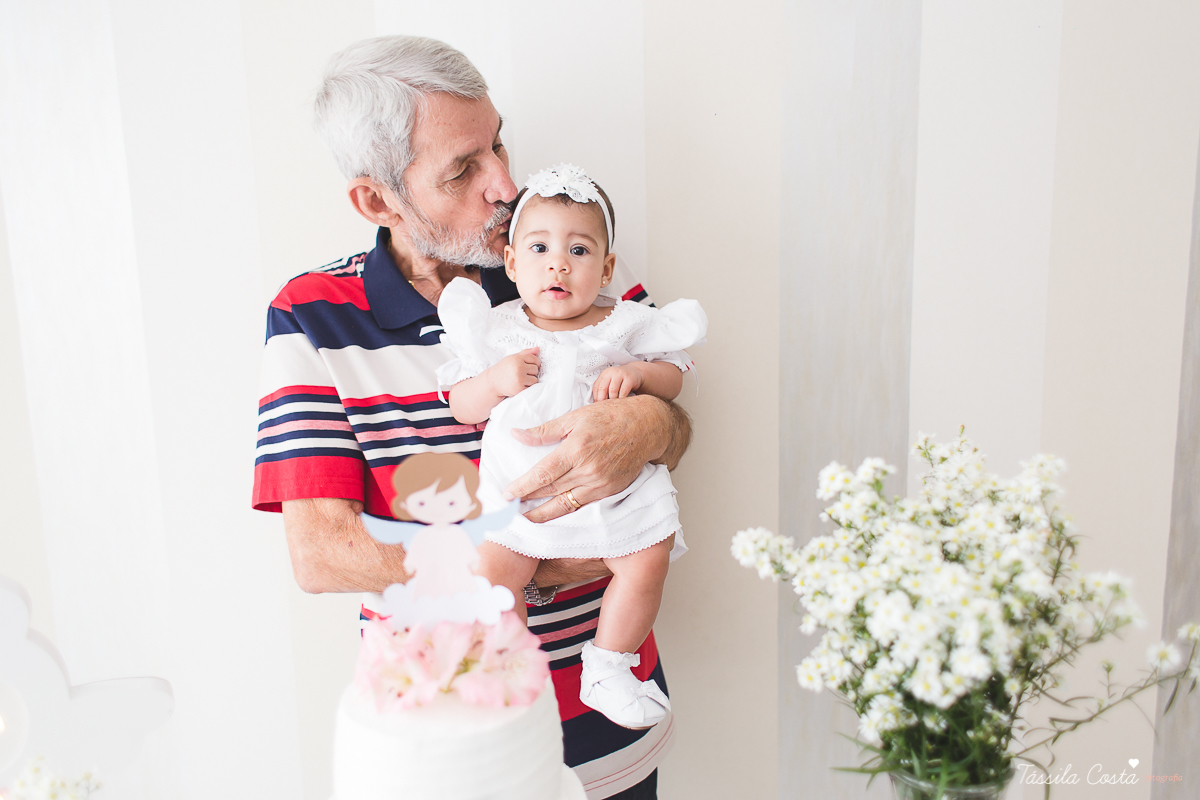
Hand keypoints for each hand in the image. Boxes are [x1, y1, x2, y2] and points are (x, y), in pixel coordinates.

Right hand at [488, 347, 538, 396]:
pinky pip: (531, 387)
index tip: (530, 365)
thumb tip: (538, 349)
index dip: (535, 362)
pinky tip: (519, 384)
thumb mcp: (513, 358)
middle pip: (535, 369)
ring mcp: (519, 379)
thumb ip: (525, 353)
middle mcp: (519, 368)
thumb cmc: (503, 369)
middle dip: (531, 371)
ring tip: (521, 379)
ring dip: (530, 380)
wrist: (492, 382)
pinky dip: (527, 387)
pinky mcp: (519, 389)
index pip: (534, 359)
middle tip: (522, 373)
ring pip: (535, 379)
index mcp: (517, 359)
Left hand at [504, 394, 683, 522]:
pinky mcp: (610, 490)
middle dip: (527, 501)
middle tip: (508, 508)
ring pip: (566, 504)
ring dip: (543, 514)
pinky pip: (583, 505)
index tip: (506, 494)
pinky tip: (553, 513)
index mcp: (576, 449)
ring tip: (526, 518)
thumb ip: (544, 431)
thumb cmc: (610, 416)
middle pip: (551, 491)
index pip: (542, 474)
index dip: (522, 487)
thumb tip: (516, 434)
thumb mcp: (574, 417)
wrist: (646, 426)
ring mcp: (600, 483)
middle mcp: (588, 470)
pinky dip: (566, 511)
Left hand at [592, 364, 643, 400]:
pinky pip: (623, 392)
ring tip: (613, 405)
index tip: (597, 405)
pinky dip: (621, 399)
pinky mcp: (629, 378)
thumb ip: (604, 388)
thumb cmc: (622, 379)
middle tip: (604, 407)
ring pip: (612, 390)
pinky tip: (621, 401)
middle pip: (602, 388)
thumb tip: (597, 402)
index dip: (596, 398)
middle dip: (602, 400)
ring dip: (612, 400)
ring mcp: (620, 374)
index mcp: (604, 374)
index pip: (596, 387)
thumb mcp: (611, 381)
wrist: (636, 372)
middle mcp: (611, 372)